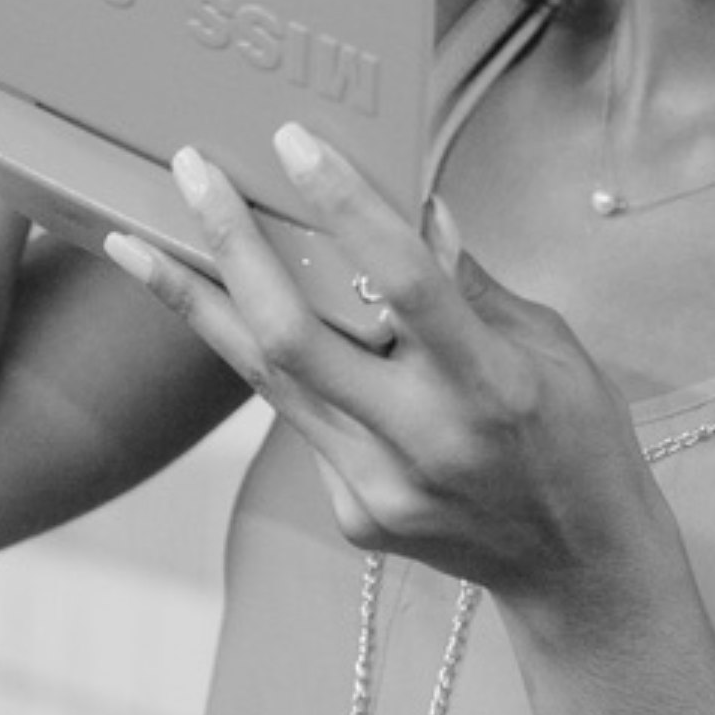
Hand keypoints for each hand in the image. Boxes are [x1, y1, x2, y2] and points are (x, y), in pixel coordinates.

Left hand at [101, 124, 674, 623]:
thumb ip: (470, 285)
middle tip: (189, 173)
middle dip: (231, 246)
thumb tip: (414, 209)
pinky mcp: (350, 513)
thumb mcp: (549, 347)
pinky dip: (278, 366)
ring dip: (197, 305)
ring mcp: (378, 487)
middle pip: (295, 337)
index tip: (292, 142)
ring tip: (136, 244)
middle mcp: (423, 441)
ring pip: (267, 380)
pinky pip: (300, 421)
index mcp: (489, 387)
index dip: (346, 207)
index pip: (405, 282)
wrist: (578, 573)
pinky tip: (250, 324)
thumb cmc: (579, 439)